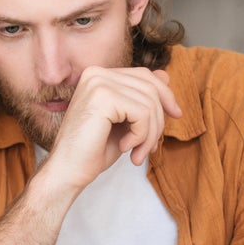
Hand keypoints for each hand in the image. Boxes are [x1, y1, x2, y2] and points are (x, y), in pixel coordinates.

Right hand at [42, 67, 181, 191]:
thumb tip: (166, 75)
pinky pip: (142, 113)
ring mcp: (98, 83)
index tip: (175, 115)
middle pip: (150, 87)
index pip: (145, 76)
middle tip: (148, 147)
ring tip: (137, 152)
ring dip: (150, 134)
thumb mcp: (124, 120)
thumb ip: (140, 97)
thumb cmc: (93, 150)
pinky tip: (125, 147)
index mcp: (98, 75)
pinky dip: (141, 136)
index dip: (165, 96)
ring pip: (149, 102)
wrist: (68, 170)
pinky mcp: (102, 97)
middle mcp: (96, 73)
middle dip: (158, 121)